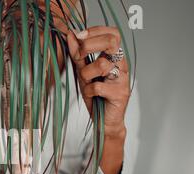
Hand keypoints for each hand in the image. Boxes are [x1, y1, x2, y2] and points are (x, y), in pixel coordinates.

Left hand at [67, 26, 130, 173]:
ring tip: (86, 83)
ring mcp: (123, 79)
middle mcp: (121, 65)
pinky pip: (98, 86)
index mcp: (114, 57)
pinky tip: (92, 96)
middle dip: (89, 45)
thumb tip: (70, 35)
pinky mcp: (121, 93)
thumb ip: (78, 56)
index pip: (112, 33)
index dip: (95, 31)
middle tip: (79, 55)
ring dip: (86, 74)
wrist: (104, 122)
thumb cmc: (97, 97)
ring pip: (102, 65)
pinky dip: (89, 91)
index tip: (78, 36)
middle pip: (111, 42)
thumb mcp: (84, 74)